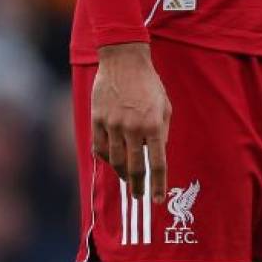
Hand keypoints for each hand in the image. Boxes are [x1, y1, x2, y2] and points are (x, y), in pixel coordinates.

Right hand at [90, 42, 171, 204]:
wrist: (124, 61)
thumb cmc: (149, 84)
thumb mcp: (165, 106)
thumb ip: (162, 131)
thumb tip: (156, 154)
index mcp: (153, 124)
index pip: (157, 163)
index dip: (158, 184)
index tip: (158, 200)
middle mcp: (132, 128)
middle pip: (135, 167)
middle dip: (139, 186)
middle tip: (140, 196)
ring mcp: (112, 125)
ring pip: (116, 160)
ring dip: (123, 174)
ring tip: (129, 180)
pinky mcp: (97, 120)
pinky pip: (100, 148)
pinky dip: (107, 159)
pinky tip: (113, 163)